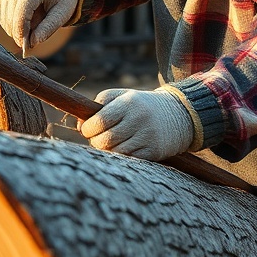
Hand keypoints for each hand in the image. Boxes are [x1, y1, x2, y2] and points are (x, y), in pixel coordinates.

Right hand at [0, 0, 79, 48]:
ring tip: (35, 23)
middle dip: (22, 35)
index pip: (20, 17)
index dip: (23, 35)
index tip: (30, 46)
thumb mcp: (63, 12)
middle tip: (36, 36)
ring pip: (4, 21)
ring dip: (17, 30)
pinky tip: (25, 19)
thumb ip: (49, 28)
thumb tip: (33, 43)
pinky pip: (1, 17)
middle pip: (11, 21)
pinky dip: (11, 24)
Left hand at [79, 88, 194, 161]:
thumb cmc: (140, 105)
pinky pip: (128, 160)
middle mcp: (138, 119)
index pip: (99, 121)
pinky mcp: (154, 151)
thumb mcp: (122, 96)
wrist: (178, 114)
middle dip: (95, 141)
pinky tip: (121, 149)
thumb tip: (79, 126)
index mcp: (128, 103)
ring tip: (109, 143)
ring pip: (115, 152)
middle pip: (105, 140)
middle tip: (96, 138)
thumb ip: (99, 104)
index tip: (86, 129)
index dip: (87, 128)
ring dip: (107, 150)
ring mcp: (147, 136)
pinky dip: (120, 157)